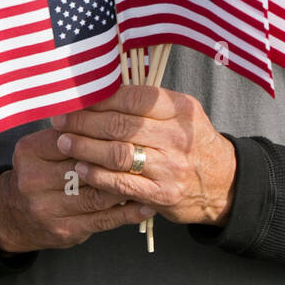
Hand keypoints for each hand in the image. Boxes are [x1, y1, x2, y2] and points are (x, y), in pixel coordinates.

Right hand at [0, 126, 154, 253]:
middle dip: (117, 159)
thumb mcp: (44, 147)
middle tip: (149, 150)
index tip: (130, 125)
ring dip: (127, 186)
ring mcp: (47, 209)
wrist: (16, 216)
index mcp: (29, 152)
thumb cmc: (41, 172)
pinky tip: (146, 206)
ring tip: (151, 177)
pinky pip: (102, 221)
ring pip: (97, 195)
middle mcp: (33, 180)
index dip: (101, 132)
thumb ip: (72, 131)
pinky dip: (127, 214)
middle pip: (84, 167)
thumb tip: (113, 106)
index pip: (71, 137)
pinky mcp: (64, 231)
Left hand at [50, 85, 236, 229]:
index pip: (133, 97)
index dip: (99, 98)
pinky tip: (81, 168)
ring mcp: (171, 167)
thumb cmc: (192, 143)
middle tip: (60, 121)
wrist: (224, 184)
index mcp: (181, 109)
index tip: (75, 99)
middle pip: (121, 124)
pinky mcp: (163, 194)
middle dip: (84, 122)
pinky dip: (97, 176)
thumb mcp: (181, 114)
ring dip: (85, 147)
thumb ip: (148, 103)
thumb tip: (101, 89)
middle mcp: (178, 136)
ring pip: (118, 153)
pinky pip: (122, 184)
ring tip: (65, 142)